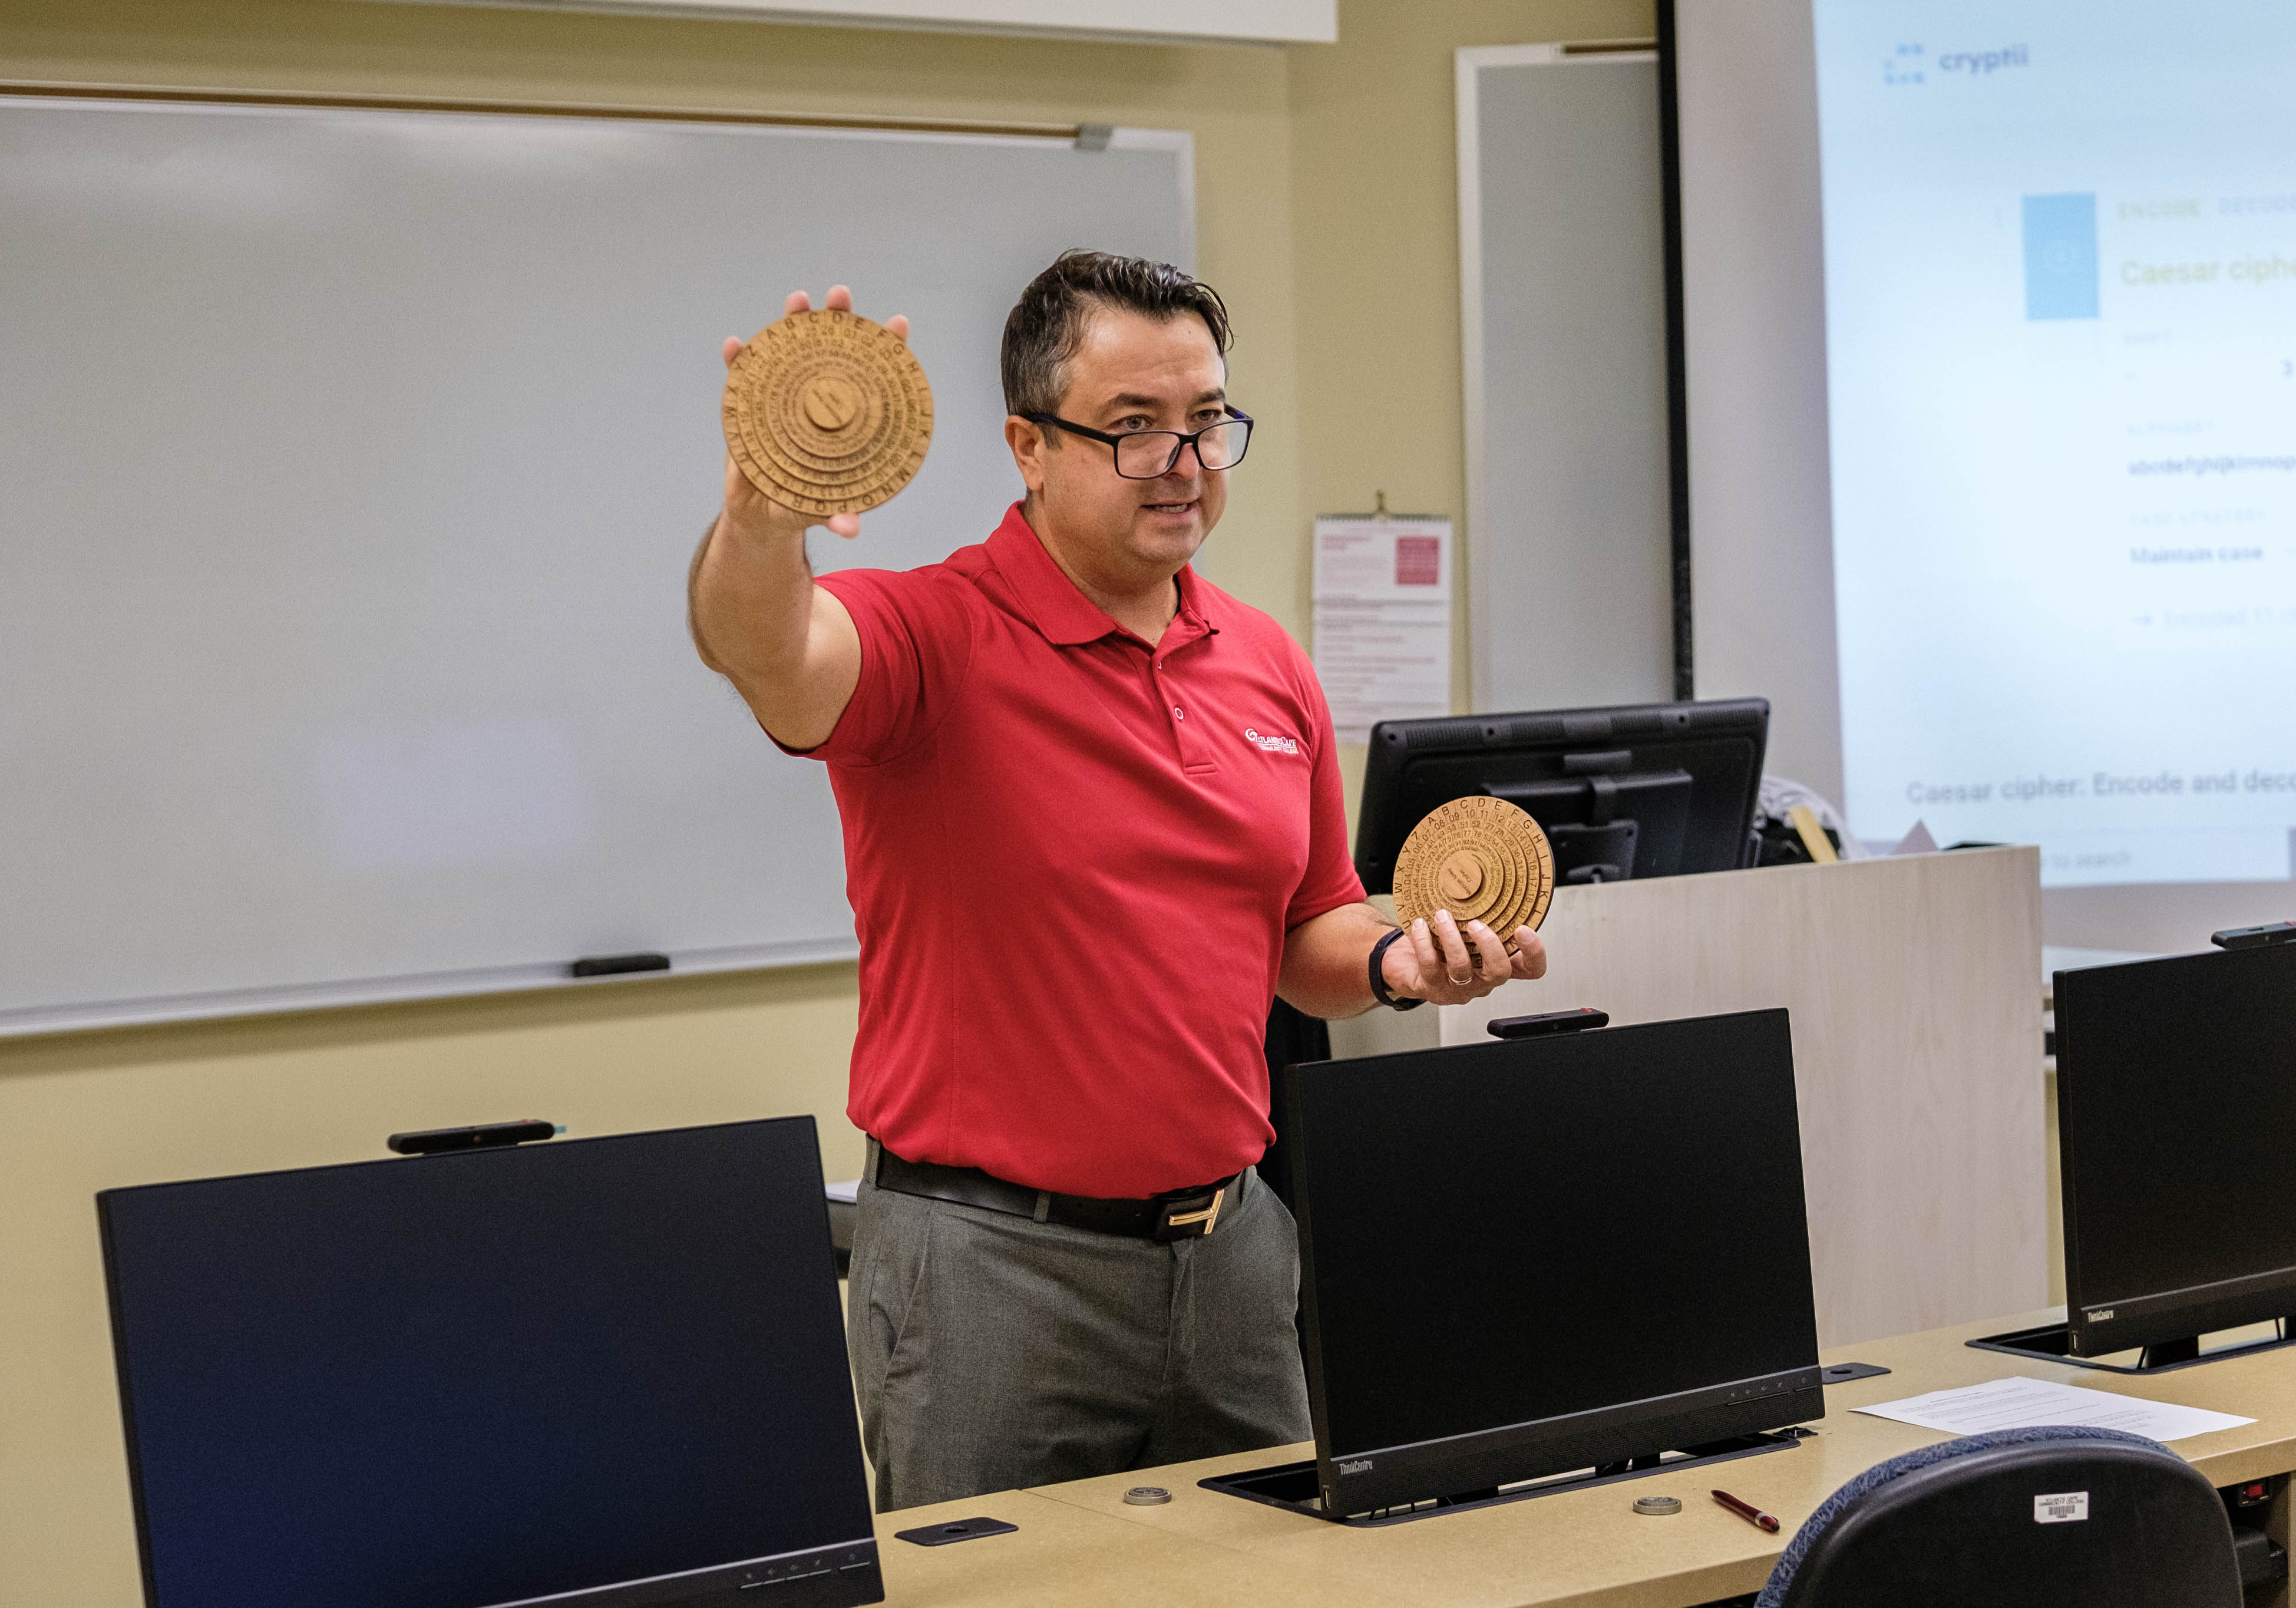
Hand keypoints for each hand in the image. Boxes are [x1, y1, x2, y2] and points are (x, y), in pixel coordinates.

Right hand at [717, 284, 909, 545]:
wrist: (760, 513)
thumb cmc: (800, 503)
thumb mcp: (818, 509)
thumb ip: (834, 515)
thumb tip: (849, 528)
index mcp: (845, 418)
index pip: (871, 377)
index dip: (886, 350)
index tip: (898, 324)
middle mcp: (817, 398)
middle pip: (831, 350)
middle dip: (838, 319)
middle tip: (841, 295)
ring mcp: (783, 396)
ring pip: (789, 352)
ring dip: (791, 324)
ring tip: (797, 301)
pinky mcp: (748, 404)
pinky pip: (742, 377)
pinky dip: (738, 360)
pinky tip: (734, 346)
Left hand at [1381, 909, 1547, 1005]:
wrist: (1405, 964)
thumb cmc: (1441, 943)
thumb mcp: (1466, 927)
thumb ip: (1482, 912)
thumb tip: (1484, 874)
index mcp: (1497, 964)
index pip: (1531, 969)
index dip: (1534, 953)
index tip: (1523, 929)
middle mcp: (1482, 980)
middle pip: (1500, 972)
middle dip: (1490, 945)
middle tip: (1476, 923)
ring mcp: (1458, 988)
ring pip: (1462, 968)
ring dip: (1451, 938)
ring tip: (1442, 916)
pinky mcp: (1433, 988)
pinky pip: (1430, 965)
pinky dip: (1423, 942)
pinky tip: (1420, 925)